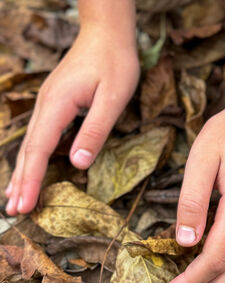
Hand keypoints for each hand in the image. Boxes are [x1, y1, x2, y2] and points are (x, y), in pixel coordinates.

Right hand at [5, 25, 138, 215]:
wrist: (107, 35)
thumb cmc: (114, 64)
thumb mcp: (112, 99)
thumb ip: (95, 131)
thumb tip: (77, 163)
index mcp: (57, 105)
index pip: (39, 150)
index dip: (31, 180)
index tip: (23, 205)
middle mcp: (47, 106)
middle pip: (29, 149)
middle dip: (22, 181)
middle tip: (15, 211)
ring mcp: (49, 104)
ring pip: (31, 143)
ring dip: (24, 171)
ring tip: (16, 195)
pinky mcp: (57, 104)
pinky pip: (41, 135)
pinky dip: (34, 156)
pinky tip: (33, 166)